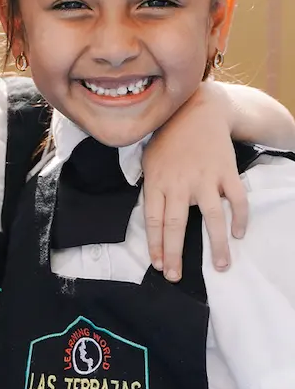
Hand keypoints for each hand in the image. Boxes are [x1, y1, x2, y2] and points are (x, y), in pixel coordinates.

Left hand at [143, 85, 247, 281]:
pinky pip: (237, 200)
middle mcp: (180, 182)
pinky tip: (238, 234)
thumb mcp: (148, 159)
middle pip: (176, 225)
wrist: (197, 111)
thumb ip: (149, 186)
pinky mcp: (226, 173)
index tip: (158, 265)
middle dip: (174, 254)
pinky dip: (240, 219)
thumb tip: (149, 215)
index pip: (153, 219)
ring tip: (219, 267)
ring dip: (215, 245)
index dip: (155, 244)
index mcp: (157, 180)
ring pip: (211, 218)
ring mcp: (205, 178)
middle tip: (175, 277)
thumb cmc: (169, 138)